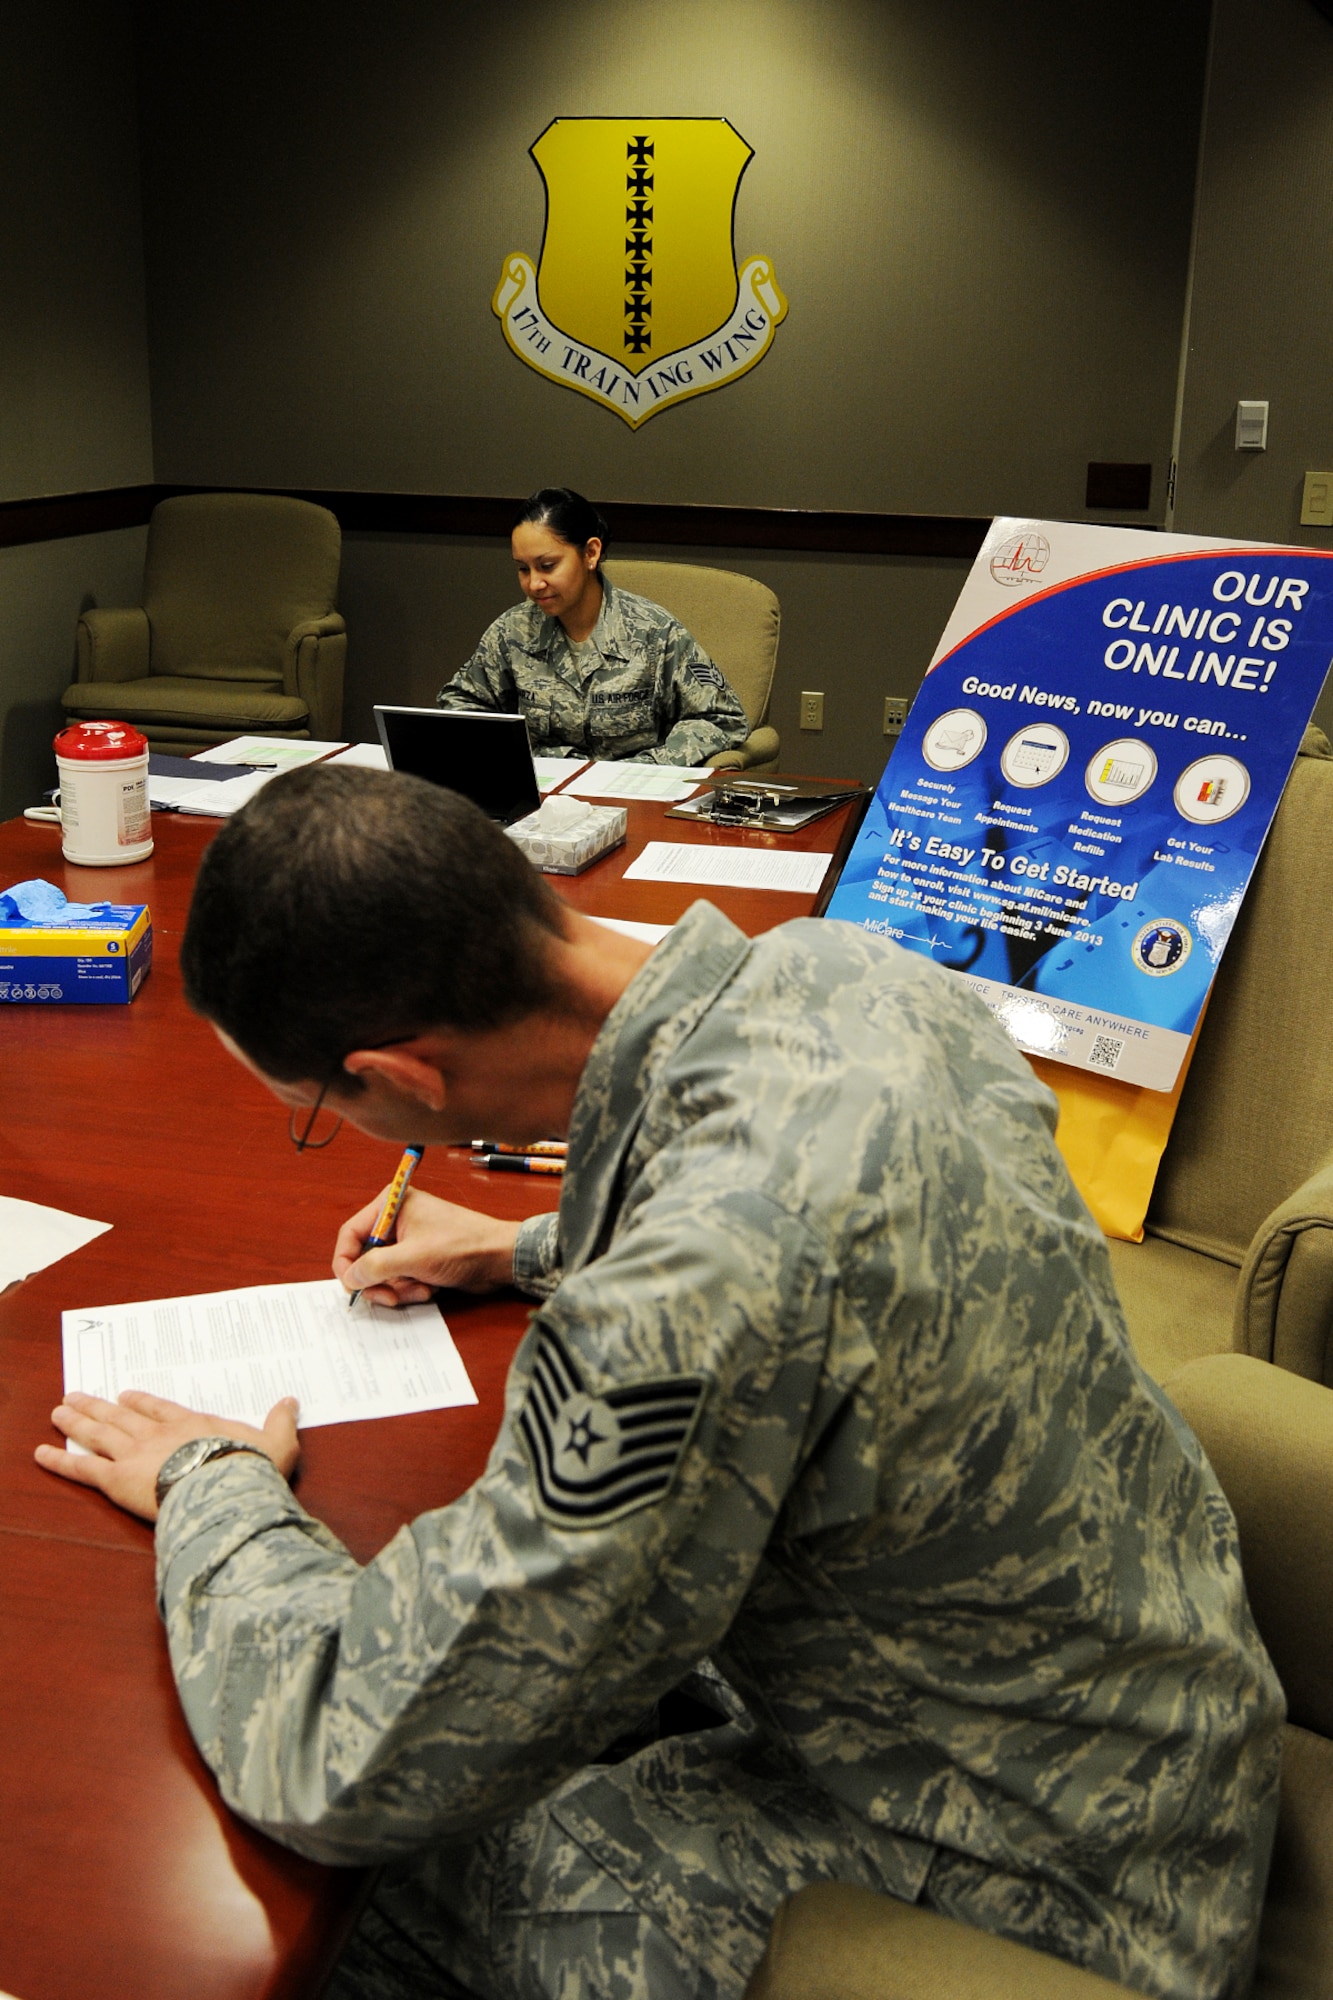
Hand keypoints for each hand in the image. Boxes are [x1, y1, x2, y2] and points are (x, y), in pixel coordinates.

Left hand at [34, 1390, 300, 1522]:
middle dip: (98, 1406)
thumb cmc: (251, 1468)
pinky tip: (40, 1453)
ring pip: (98, 1434)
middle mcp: (157, 1434)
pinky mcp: (116, 1478)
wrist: (225, 1487)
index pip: (160, 1409)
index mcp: (191, 1424)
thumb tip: (291, 1401)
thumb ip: (279, 1422)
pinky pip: (82, 1468)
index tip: (127, 1395)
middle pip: (121, 1417)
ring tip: (57, 1411)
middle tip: (76, 1397)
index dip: (142, 1403)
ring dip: (76, 1422)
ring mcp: (133, 1454)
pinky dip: (60, 1460)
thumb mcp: (277, 1443)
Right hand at [334, 1187, 520, 1305]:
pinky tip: (429, 1288)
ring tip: (421, 1288)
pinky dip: (410, 1288)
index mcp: (391, 1205)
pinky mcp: (418, 1257)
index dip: (346, 1263)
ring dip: (398, 1288)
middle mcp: (395, 1219)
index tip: (353, 1287)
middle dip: (378, 1281)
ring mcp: (407, 1240)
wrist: (499, 1258)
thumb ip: (375, 1267)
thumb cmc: (462, 1246)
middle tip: (390, 1297)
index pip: (350, 1234)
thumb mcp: (412, 1257)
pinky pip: (398, 1279)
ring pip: (381, 1273)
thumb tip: (350, 1278)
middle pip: (364, 1257)